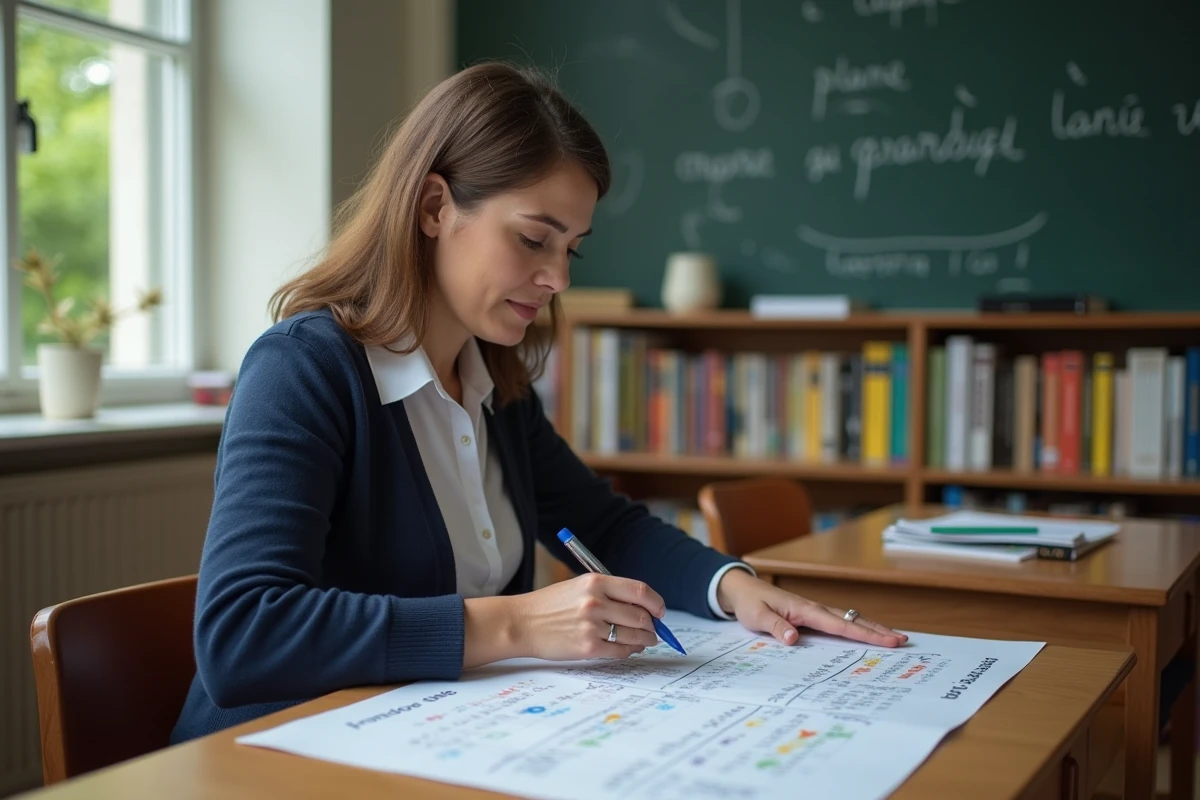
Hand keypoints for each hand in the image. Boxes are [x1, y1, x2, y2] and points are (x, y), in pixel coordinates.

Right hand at [511, 573, 664, 660]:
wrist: (522, 623)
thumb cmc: (550, 605)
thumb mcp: (579, 587)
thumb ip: (609, 593)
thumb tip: (642, 608)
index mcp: (596, 582)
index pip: (640, 590)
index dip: (656, 602)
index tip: (659, 610)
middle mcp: (596, 602)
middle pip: (641, 616)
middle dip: (653, 626)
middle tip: (654, 630)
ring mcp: (592, 626)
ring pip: (634, 635)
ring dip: (645, 640)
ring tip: (645, 641)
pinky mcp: (587, 648)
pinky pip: (620, 651)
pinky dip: (630, 651)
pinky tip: (629, 649)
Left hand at [715, 568, 907, 647]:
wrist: (742, 589)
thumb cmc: (750, 603)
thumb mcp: (758, 617)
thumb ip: (776, 627)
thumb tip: (793, 639)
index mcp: (805, 609)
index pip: (840, 625)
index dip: (865, 634)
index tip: (888, 641)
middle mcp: (815, 608)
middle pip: (852, 620)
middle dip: (878, 631)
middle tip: (903, 641)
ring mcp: (815, 611)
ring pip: (849, 620)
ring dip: (871, 628)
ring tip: (894, 639)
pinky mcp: (811, 615)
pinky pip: (839, 622)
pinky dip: (857, 628)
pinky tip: (867, 635)